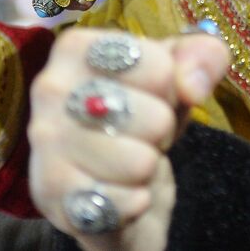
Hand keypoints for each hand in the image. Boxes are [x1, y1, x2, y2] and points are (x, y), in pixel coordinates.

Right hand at [28, 29, 230, 250]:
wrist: (108, 177)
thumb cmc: (143, 112)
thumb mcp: (180, 74)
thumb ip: (203, 58)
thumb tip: (193, 87)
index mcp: (78, 47)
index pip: (161, 69)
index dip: (171, 89)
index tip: (149, 94)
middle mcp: (52, 87)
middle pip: (155, 118)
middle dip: (160, 131)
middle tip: (139, 132)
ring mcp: (46, 142)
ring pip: (140, 164)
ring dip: (146, 168)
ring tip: (126, 158)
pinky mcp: (50, 193)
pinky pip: (122, 204)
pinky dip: (134, 203)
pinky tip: (119, 191)